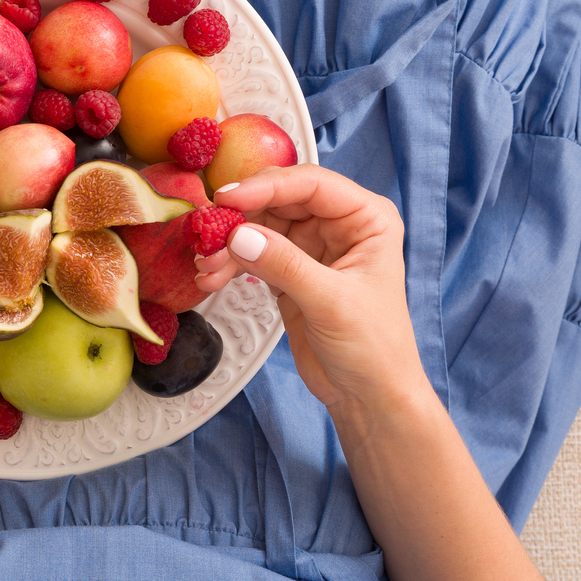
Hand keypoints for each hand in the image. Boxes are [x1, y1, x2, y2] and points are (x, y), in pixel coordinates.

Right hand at [194, 165, 427, 412]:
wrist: (368, 395)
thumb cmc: (374, 347)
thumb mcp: (331, 302)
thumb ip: (286, 265)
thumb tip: (239, 235)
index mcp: (366, 218)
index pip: (311, 184)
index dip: (267, 186)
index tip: (226, 198)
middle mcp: (339, 225)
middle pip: (279, 200)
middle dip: (240, 216)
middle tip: (206, 233)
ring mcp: (312, 247)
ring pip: (260, 226)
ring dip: (229, 243)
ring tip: (206, 266)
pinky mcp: (290, 271)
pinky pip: (253, 253)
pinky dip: (230, 262)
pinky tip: (212, 277)